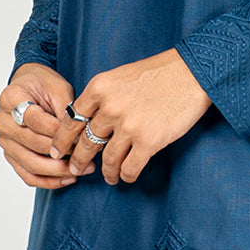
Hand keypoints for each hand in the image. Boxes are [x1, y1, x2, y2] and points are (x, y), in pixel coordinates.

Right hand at [0, 63, 80, 190]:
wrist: (29, 87)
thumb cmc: (44, 85)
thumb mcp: (59, 88)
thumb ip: (66, 111)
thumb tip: (78, 139)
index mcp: (11, 98)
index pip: (37, 121)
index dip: (61, 132)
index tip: (83, 137)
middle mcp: (2, 121)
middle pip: (35, 145)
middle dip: (64, 152)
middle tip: (88, 156)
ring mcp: (5, 140)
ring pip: (31, 165)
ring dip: (58, 171)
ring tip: (81, 170)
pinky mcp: (11, 155)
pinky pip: (28, 175)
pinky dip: (48, 181)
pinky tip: (67, 178)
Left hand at [49, 48, 212, 185]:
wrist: (192, 73)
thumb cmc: (159, 73)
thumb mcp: (120, 76)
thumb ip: (102, 97)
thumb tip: (89, 123)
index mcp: (99, 88)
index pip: (71, 121)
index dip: (61, 140)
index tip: (57, 151)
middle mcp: (110, 107)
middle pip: (85, 143)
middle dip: (78, 160)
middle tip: (75, 169)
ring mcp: (129, 126)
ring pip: (107, 159)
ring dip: (106, 172)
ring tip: (108, 176)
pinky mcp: (149, 141)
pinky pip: (129, 167)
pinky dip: (126, 175)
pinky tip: (126, 176)